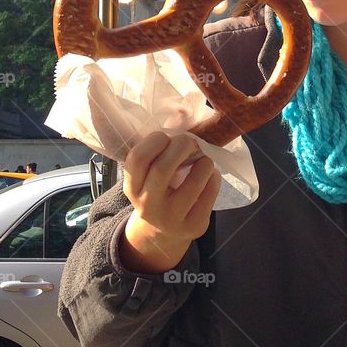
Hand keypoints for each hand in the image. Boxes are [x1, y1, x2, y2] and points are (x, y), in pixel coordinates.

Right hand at [120, 132, 221, 273]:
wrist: (163, 232)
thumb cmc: (158, 191)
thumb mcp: (148, 176)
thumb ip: (157, 153)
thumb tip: (183, 114)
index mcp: (132, 188)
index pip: (137, 159)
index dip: (155, 141)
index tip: (166, 137)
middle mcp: (148, 206)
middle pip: (163, 168)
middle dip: (182, 146)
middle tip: (189, 142)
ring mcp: (172, 219)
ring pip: (194, 181)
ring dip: (204, 161)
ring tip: (203, 159)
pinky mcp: (195, 226)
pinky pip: (210, 191)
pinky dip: (213, 176)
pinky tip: (208, 176)